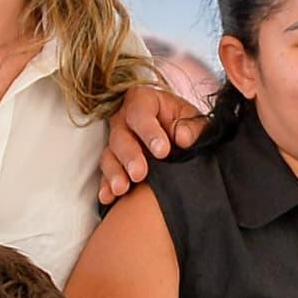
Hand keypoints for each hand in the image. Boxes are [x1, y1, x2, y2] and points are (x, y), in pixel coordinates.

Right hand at [94, 81, 204, 203]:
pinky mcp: (113, 161)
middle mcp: (124, 118)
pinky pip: (105, 173)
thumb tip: (183, 137)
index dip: (149, 132)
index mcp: (144, 101)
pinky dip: (106, 186)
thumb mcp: (193, 118)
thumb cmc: (183, 122)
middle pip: (120, 136)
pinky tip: (109, 197)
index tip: (163, 151)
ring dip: (115, 173)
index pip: (140, 112)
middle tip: (140, 173)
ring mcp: (115, 140)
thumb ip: (193, 126)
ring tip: (122, 188)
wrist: (178, 137)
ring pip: (109, 155)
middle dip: (130, 156)